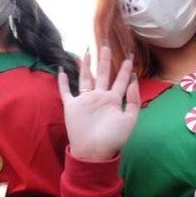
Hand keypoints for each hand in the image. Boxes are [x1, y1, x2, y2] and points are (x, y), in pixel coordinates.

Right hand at [57, 47, 140, 161]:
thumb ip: (133, 100)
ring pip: (86, 78)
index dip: (126, 69)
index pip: (121, 80)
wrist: (94, 151)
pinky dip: (63, 82)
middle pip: (103, 74)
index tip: (130, 56)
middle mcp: (100, 97)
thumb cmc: (113, 138)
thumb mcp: (130, 119)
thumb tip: (134, 80)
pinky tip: (61, 70)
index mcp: (114, 100)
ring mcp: (85, 100)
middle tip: (106, 45)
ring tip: (87, 52)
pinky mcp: (72, 106)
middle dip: (105, 60)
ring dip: (85, 66)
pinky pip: (66, 91)